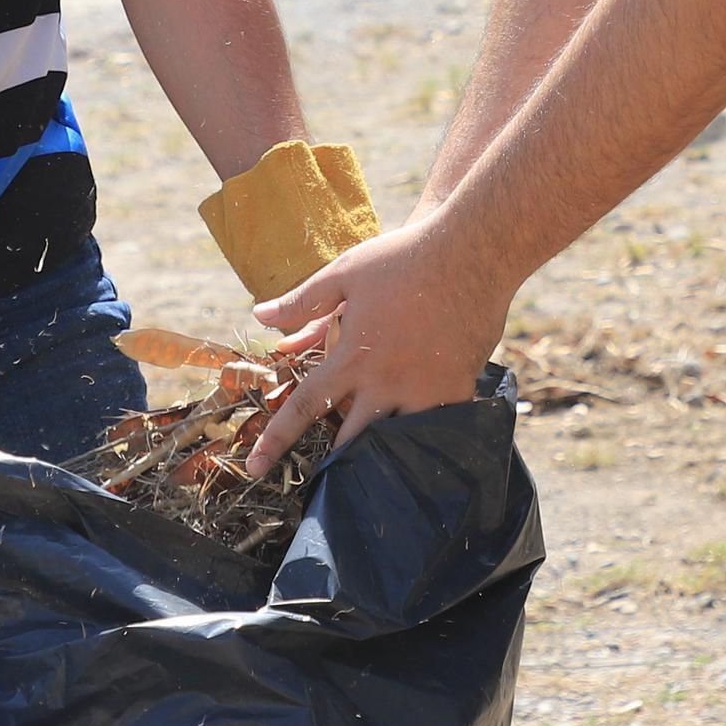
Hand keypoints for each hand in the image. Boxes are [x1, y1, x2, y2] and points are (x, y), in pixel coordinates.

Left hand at [239, 215, 514, 473]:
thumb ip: (301, 301)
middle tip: (327, 474)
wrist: (471, 252)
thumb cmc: (402, 259)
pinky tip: (422, 444)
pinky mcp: (457, 388)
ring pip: (396, 440)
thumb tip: (259, 315)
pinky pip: (438, 427)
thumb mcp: (344, 273)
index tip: (254, 468)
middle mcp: (385, 382)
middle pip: (351, 439)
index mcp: (352, 357)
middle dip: (336, 459)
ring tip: (373, 466)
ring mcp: (424, 390)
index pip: (305, 407)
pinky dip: (426, 435)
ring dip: (381, 450)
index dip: (277, 439)